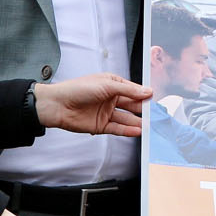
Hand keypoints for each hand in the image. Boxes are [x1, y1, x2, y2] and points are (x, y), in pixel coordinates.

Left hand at [33, 75, 151, 135]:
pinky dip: (128, 130)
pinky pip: (117, 129)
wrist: (57, 105)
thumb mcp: (106, 85)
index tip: (156, 100)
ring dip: (137, 122)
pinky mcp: (101, 126)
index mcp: (113, 84)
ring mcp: (106, 113)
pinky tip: (137, 131)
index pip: (133, 90)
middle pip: (132, 105)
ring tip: (150, 126)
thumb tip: (147, 92)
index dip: (144, 95)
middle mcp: (111, 98)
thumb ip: (128, 90)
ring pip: (126, 118)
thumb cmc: (78, 89)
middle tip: (157, 116)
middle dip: (144, 110)